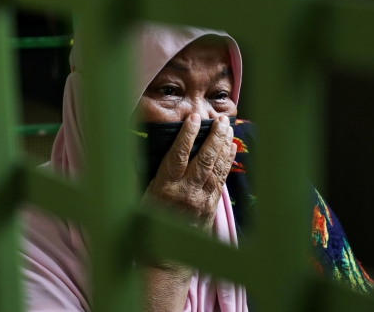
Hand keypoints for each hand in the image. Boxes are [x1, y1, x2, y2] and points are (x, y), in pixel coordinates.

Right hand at [142, 113, 236, 230]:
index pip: (178, 156)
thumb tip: (146, 148)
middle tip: (220, 119)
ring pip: (216, 167)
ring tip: (227, 126)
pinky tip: (231, 147)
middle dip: (214, 137)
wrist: (165, 256)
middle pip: (203, 159)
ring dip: (223, 145)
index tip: (193, 119)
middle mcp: (186, 192)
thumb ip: (151, 174)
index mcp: (165, 188)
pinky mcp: (210, 205)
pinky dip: (227, 161)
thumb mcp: (142, 196)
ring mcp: (201, 199)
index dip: (187, 136)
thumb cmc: (147, 223)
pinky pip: (221, 179)